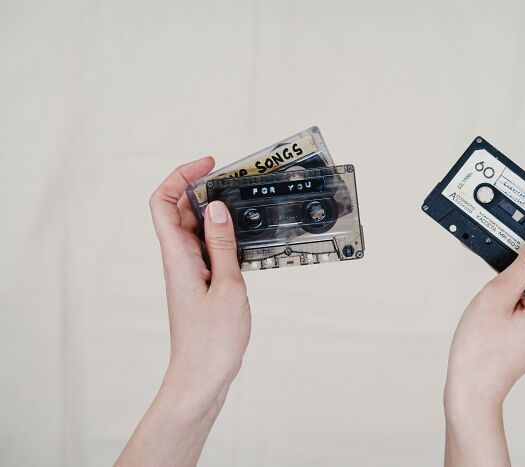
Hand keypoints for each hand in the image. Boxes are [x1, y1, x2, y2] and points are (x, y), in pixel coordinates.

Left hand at [116, 157, 250, 466]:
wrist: (202, 376)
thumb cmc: (212, 339)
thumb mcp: (227, 286)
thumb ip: (222, 244)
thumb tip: (216, 207)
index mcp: (178, 256)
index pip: (164, 202)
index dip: (180, 176)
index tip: (208, 164)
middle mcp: (179, 259)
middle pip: (180, 210)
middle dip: (203, 188)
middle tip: (234, 180)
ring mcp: (189, 270)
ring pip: (195, 228)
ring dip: (215, 212)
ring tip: (244, 205)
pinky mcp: (200, 282)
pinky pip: (207, 248)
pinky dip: (223, 236)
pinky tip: (244, 238)